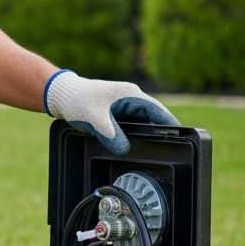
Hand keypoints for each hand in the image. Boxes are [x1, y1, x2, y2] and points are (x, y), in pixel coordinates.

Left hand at [44, 69, 178, 154]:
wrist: (62, 95)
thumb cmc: (78, 101)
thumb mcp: (96, 121)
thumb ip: (112, 136)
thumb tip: (125, 149)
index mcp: (131, 95)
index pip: (158, 112)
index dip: (170, 125)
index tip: (182, 138)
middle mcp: (131, 98)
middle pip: (153, 118)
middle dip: (160, 133)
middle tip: (170, 149)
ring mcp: (124, 105)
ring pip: (142, 123)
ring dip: (146, 134)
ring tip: (155, 150)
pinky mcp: (116, 112)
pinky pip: (131, 125)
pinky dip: (134, 134)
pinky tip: (134, 145)